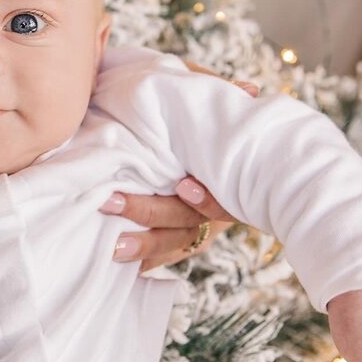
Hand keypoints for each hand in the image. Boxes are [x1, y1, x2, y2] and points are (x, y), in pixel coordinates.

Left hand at [99, 66, 258, 271]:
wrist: (174, 118)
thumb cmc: (192, 103)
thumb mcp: (203, 91)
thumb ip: (218, 92)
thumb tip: (249, 90)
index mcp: (225, 175)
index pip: (224, 199)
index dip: (207, 198)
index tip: (183, 185)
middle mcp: (211, 204)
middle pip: (187, 221)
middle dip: (151, 214)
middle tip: (113, 202)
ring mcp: (192, 221)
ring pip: (173, 243)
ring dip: (144, 246)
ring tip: (113, 246)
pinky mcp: (171, 231)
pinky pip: (160, 253)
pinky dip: (144, 262)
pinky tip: (120, 270)